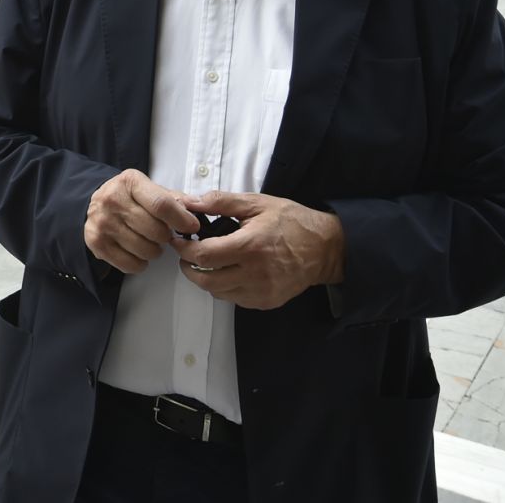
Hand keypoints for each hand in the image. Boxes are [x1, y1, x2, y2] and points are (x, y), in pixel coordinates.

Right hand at [85, 169, 197, 274]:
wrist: (96, 204)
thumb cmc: (131, 199)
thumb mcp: (152, 190)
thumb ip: (176, 199)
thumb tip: (198, 208)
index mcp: (130, 182)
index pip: (161, 204)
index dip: (181, 219)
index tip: (192, 227)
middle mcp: (112, 199)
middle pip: (155, 231)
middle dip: (166, 237)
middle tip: (163, 234)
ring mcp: (102, 222)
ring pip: (145, 250)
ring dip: (154, 251)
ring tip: (148, 241)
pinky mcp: (95, 242)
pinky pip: (131, 264)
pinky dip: (140, 263)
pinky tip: (136, 251)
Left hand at [173, 190, 344, 310]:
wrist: (325, 248)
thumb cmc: (292, 222)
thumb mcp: (257, 203)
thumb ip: (221, 202)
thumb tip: (190, 201)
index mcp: (251, 246)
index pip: (204, 256)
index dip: (184, 250)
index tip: (178, 241)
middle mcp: (256, 274)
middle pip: (205, 280)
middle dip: (188, 268)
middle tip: (186, 254)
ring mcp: (262, 291)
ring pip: (218, 293)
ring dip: (205, 279)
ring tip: (207, 262)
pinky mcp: (267, 302)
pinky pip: (235, 299)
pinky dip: (224, 287)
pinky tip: (228, 272)